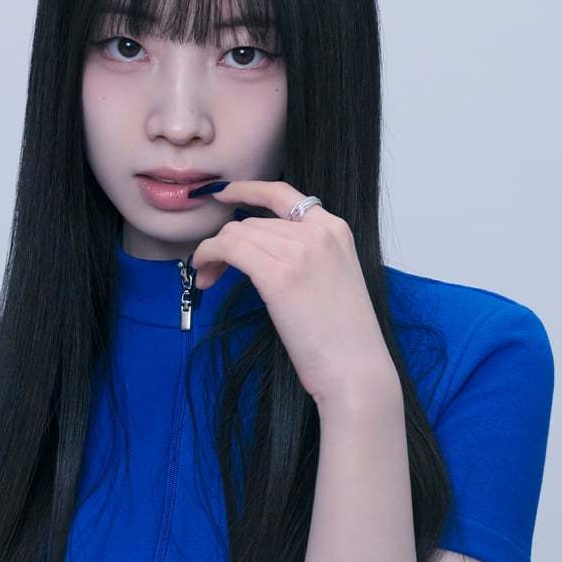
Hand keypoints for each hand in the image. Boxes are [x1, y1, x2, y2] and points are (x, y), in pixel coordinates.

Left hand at [190, 180, 401, 416]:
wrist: (357, 372)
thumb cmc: (344, 338)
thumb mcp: (334, 276)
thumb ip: (307, 251)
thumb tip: (260, 246)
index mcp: (335, 229)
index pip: (283, 193)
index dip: (247, 189)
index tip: (224, 194)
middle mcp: (318, 231)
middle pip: (252, 221)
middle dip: (226, 241)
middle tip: (212, 268)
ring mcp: (299, 250)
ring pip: (236, 233)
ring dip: (213, 253)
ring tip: (208, 278)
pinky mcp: (278, 273)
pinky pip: (228, 247)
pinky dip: (208, 255)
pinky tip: (204, 273)